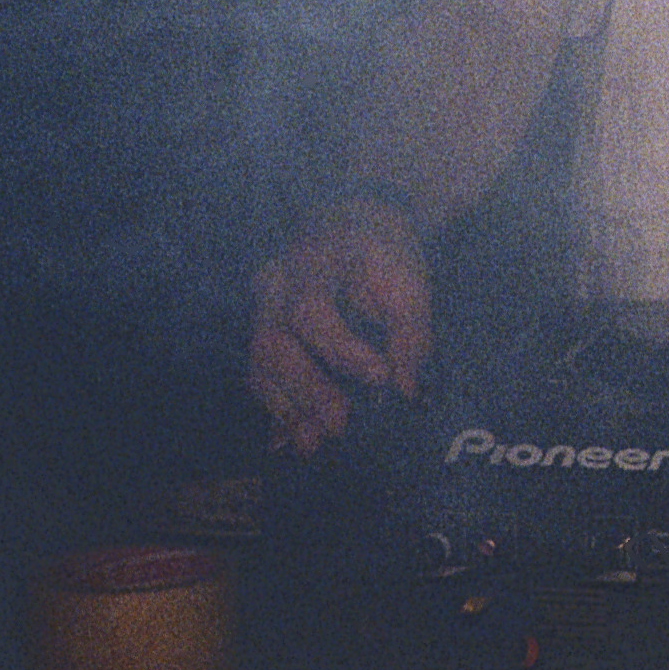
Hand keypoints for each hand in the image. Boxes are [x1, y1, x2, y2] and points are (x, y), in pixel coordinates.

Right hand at [249, 196, 433, 455]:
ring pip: (259, 364)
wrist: (350, 224)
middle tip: (340, 425)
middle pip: (272, 342)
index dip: (340, 349)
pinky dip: (276, 409)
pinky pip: (259, 375)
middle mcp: (274, 286)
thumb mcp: (408, 278)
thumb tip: (404, 386)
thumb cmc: (384, 255)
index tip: (380, 377)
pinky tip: (289, 440)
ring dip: (286, 409)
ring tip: (314, 445)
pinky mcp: (261, 333)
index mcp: (313, 262)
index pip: (311, 310)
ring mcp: (260, 310)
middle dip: (306, 388)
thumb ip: (409, 330)